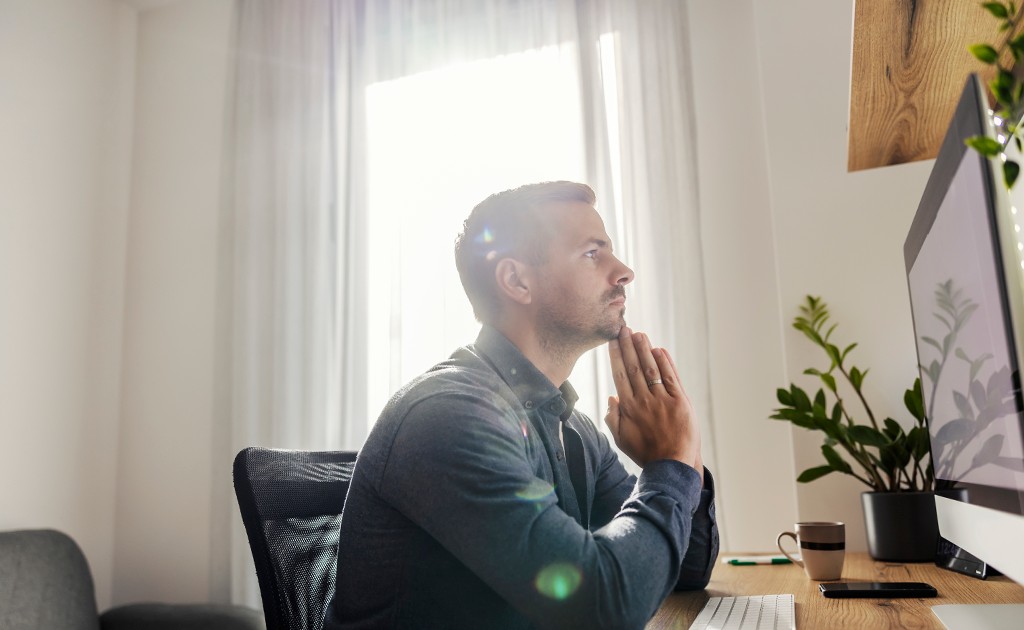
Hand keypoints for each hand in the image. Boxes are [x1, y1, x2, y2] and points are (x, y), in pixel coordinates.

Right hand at [605, 326, 701, 476]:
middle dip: (628, 346)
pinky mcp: (680, 401)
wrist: (672, 465)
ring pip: (651, 369)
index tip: (613, 340)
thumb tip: (612, 397)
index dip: (616, 356)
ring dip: (644, 349)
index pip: (620, 375)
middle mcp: (644, 401)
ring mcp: (662, 400)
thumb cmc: (646, 453)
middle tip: (624, 328)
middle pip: (634, 367)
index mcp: (628, 408)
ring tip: (639, 334)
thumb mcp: (622, 439)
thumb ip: (613, 418)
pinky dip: (665, 362)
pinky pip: (670, 377)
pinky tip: (659, 350)